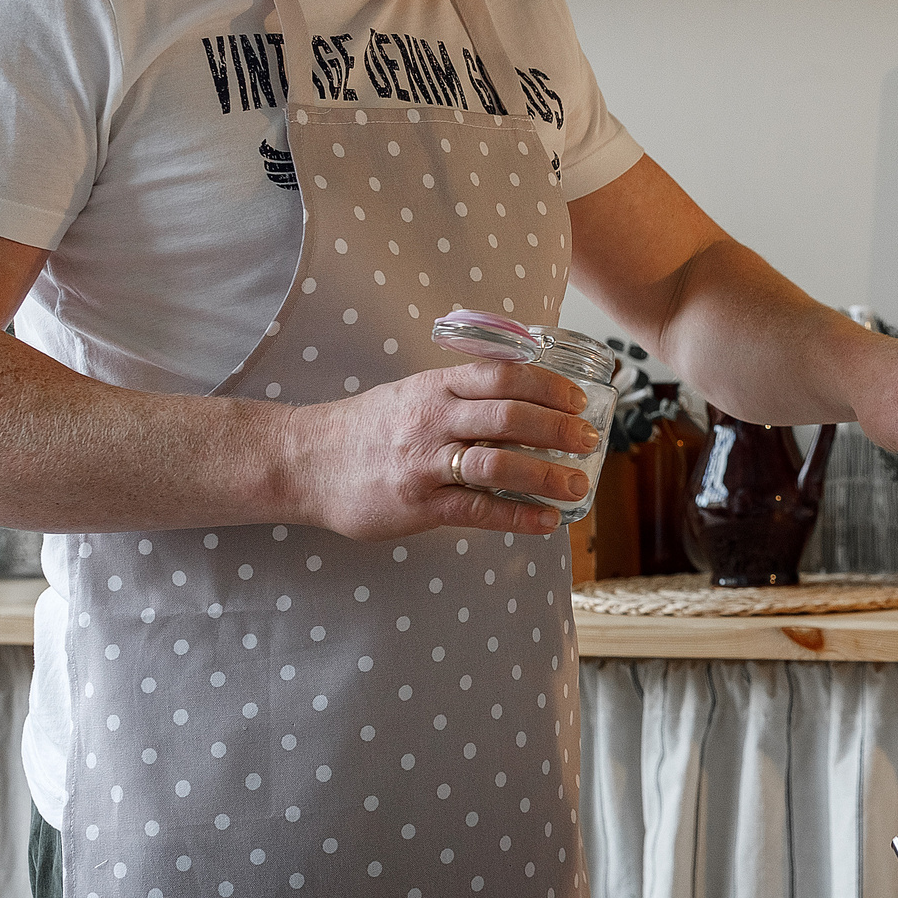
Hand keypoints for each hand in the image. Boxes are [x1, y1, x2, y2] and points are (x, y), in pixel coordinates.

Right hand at [285, 360, 600, 540]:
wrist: (306, 461)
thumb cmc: (369, 428)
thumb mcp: (413, 393)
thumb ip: (461, 392)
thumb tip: (523, 394)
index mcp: (434, 386)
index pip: (503, 376)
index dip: (549, 385)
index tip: (579, 399)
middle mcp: (432, 419)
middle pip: (509, 415)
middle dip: (558, 428)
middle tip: (591, 440)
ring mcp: (424, 463)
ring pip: (497, 462)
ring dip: (546, 474)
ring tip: (578, 484)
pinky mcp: (417, 504)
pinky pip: (476, 509)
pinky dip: (517, 515)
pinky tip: (546, 521)